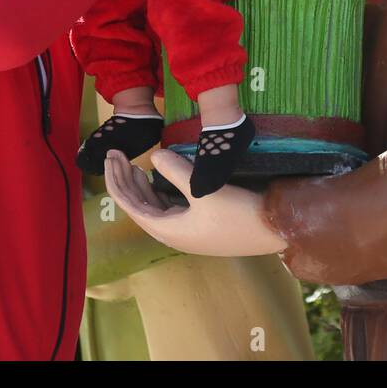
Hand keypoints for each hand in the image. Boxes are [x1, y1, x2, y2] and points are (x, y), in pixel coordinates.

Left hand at [103, 149, 285, 256]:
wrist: (274, 230)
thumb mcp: (206, 190)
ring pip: (153, 207)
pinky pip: (169, 207)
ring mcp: (187, 230)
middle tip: (116, 154)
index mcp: (168, 230)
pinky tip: (158, 177)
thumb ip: (177, 172)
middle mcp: (173, 233)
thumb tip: (154, 154)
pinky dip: (159, 191)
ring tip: (131, 165)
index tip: (112, 156)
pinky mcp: (200, 224)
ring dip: (141, 186)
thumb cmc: (239, 214)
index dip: (116, 180)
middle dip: (125, 180)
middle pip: (138, 206)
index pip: (130, 204)